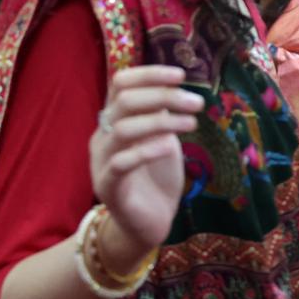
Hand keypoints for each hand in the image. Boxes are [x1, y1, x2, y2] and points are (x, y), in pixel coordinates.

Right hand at [90, 65, 200, 257]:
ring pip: (124, 129)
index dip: (149, 75)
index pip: (121, 84)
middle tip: (196, 102)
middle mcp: (102, 136)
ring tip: (192, 123)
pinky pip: (121, 163)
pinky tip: (169, 147)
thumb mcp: (163, 138)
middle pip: (125, 101)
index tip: (181, 75)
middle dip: (164, 96)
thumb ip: (162, 115)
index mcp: (114, 120)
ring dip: (162, 122)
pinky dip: (146, 150)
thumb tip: (175, 87)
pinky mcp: (107, 186)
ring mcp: (101, 161)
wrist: (147, 224)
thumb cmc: (156, 178)